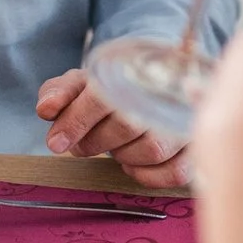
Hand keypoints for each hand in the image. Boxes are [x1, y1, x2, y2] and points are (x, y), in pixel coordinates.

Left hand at [34, 69, 189, 186]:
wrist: (158, 80)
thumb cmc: (116, 86)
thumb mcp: (85, 82)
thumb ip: (61, 91)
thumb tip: (46, 109)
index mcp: (135, 67)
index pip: (103, 95)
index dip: (76, 120)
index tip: (55, 142)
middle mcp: (167, 90)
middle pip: (126, 124)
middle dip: (94, 141)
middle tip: (80, 145)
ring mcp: (186, 120)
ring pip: (151, 149)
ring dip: (121, 156)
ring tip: (113, 147)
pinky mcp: (196, 148)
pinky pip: (174, 172)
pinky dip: (147, 175)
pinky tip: (133, 164)